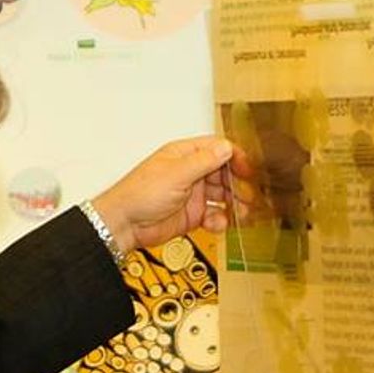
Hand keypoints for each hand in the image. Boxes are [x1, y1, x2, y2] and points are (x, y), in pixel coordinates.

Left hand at [91, 137, 255, 251]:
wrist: (125, 225)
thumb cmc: (139, 194)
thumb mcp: (176, 174)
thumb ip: (203, 161)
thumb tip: (226, 148)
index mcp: (185, 155)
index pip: (218, 150)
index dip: (235, 159)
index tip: (247, 171)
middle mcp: (191, 172)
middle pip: (225, 174)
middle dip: (238, 185)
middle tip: (248, 196)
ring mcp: (193, 194)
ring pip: (223, 196)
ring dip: (234, 204)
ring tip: (241, 213)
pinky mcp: (193, 215)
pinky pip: (214, 215)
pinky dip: (219, 220)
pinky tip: (216, 224)